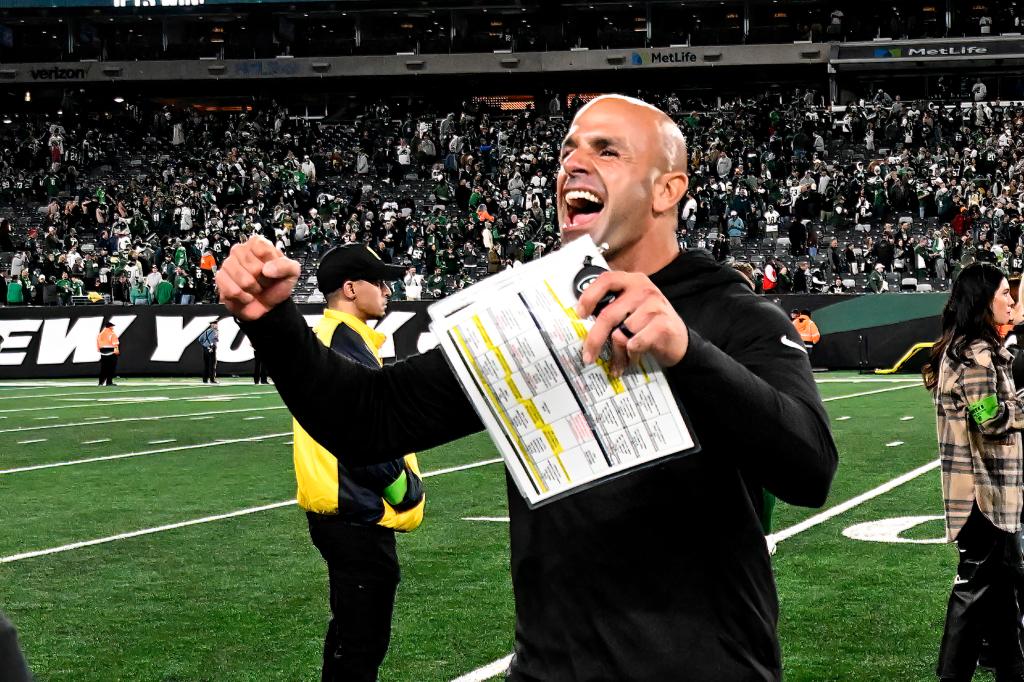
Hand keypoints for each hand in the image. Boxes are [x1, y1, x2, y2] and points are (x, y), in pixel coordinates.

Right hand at [216, 235, 299, 320]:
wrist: (268, 306)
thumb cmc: (276, 285)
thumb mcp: (292, 273)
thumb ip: (286, 266)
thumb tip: (267, 269)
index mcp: (258, 244)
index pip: (261, 248)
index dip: (269, 263)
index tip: (272, 269)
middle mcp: (241, 251)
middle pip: (250, 264)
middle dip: (261, 279)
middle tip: (263, 281)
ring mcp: (229, 264)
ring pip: (241, 278)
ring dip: (252, 289)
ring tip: (255, 288)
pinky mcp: (221, 279)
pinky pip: (231, 289)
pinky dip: (242, 297)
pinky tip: (246, 295)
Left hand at [574, 271, 688, 375]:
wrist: (680, 340)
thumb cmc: (650, 324)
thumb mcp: (632, 308)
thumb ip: (613, 307)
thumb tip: (583, 321)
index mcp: (633, 281)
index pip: (606, 280)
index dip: (589, 296)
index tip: (580, 313)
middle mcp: (644, 290)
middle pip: (608, 314)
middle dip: (594, 339)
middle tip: (588, 355)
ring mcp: (655, 306)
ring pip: (620, 334)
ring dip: (618, 352)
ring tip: (621, 358)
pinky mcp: (663, 325)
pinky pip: (634, 343)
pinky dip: (631, 354)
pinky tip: (635, 357)